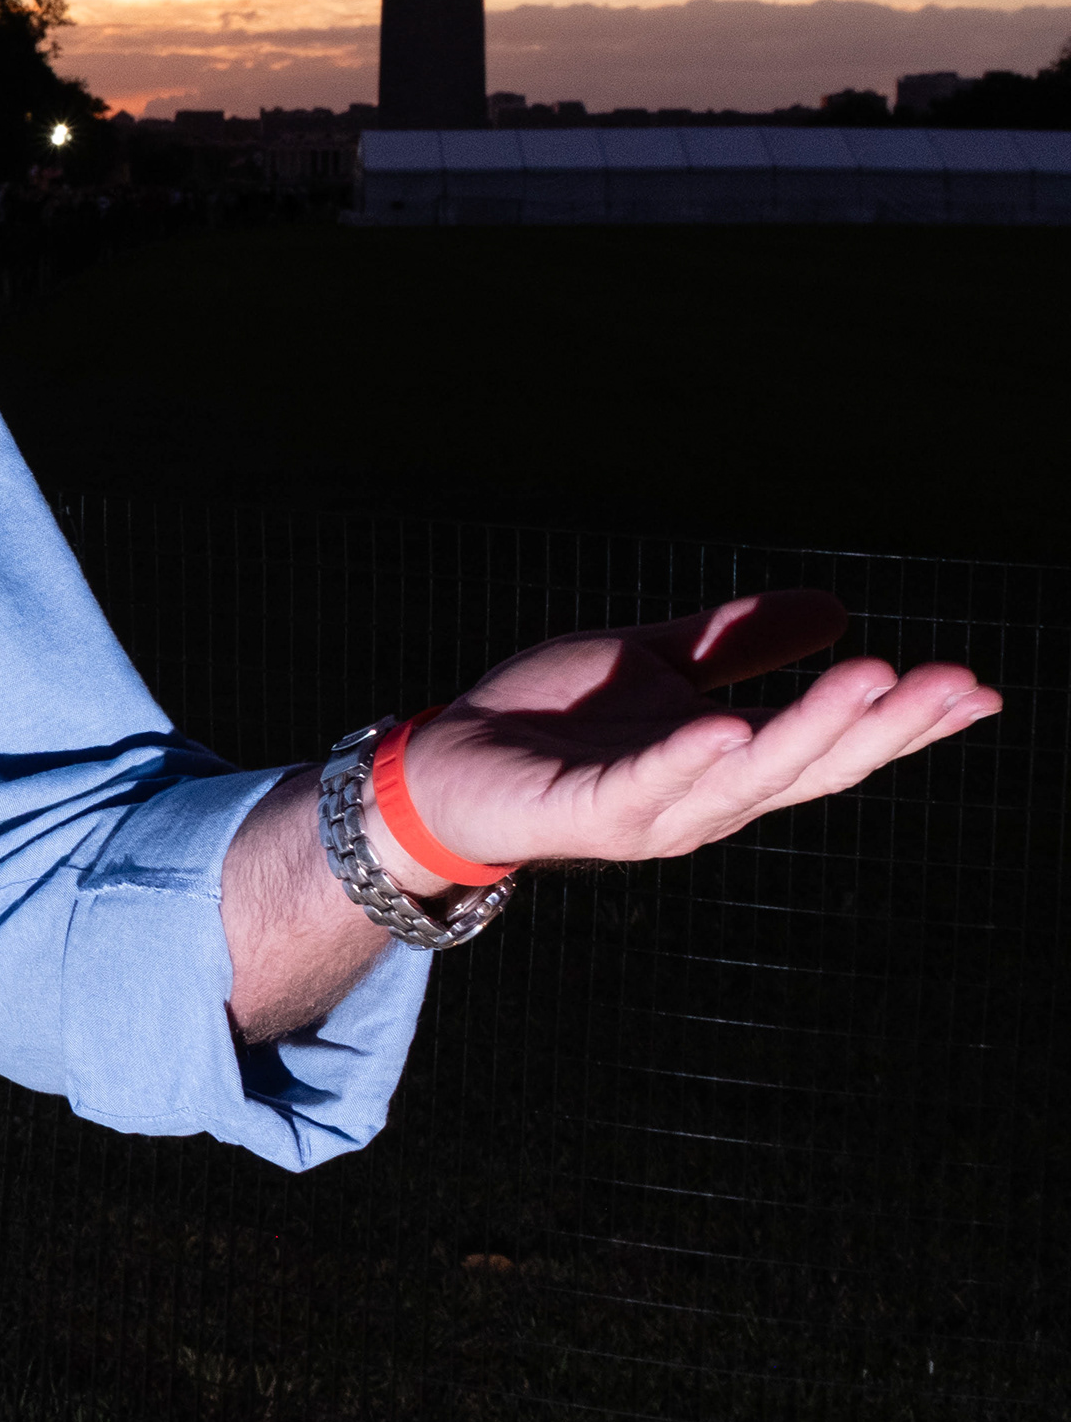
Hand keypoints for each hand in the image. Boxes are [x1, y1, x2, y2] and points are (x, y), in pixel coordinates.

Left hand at [388, 591, 997, 885]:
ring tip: (877, 683)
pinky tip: (730, 727)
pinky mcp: (582, 812)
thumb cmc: (549, 720)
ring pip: (747, 778)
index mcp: (726, 763)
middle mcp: (702, 799)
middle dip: (886, 727)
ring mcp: (647, 812)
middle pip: (811, 766)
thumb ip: (738, 644)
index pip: (832, 746)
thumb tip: (838, 608)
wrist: (443, 761)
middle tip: (955, 682)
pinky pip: (644, 788)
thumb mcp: (657, 664)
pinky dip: (688, 761)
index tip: (978, 690)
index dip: (906, 724)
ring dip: (811, 732)